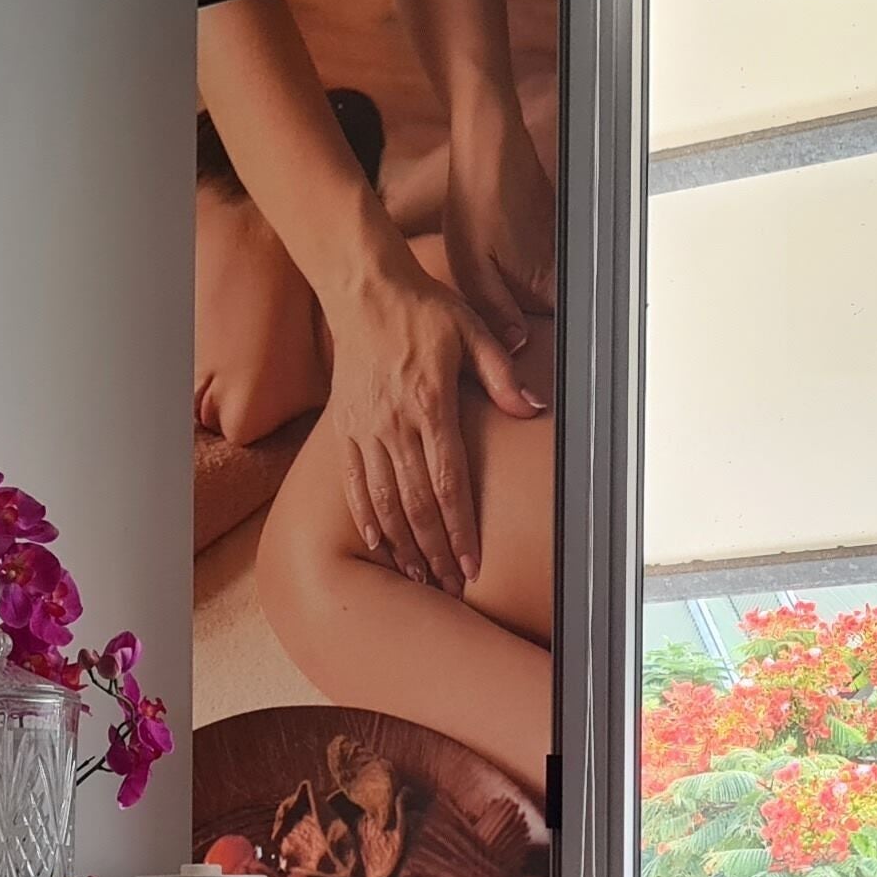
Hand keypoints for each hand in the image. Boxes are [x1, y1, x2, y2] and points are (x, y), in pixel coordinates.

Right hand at [323, 256, 538, 594]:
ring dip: (403, 544)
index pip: (448, 482)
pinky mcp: (344, 429)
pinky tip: (378, 544)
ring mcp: (365, 430)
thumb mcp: (472, 331)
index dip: (460, 529)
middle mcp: (394, 425)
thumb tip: (531, 407)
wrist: (364, 292)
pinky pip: (353, 484)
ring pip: (383, 501)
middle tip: (451, 584)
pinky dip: (365, 518)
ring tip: (420, 575)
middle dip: (436, 550)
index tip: (471, 563)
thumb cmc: (423, 310)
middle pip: (417, 504)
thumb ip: (501, 375)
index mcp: (430, 405)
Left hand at [442, 112, 557, 353]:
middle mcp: (558, 271)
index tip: (505, 350)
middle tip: (489, 311)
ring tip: (490, 278)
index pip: (549, 336)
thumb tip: (514, 345)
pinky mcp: (549, 235)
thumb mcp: (473, 268)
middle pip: (544, 316)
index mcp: (544, 285)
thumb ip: (496, 312)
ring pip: (539, 292)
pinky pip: (536, 268)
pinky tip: (495, 256)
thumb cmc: (481, 201)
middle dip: (517, 323)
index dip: (526, 347)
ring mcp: (557, 252)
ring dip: (516, 296)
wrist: (491, 150)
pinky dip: (516, 270)